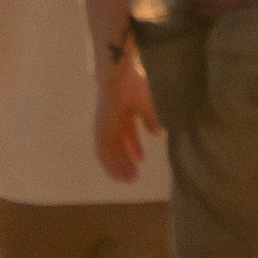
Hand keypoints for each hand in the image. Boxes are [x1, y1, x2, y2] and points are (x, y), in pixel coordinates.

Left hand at [94, 54, 152, 184]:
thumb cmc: (136, 86)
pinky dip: (108, 164)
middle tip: (135, 177)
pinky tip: (116, 174)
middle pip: (118, 146)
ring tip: (129, 180)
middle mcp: (113, 120)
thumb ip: (152, 119)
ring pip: (110, 151)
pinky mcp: (99, 130)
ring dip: (118, 166)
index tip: (141, 161)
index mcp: (125, 112)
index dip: (135, 148)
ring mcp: (105, 125)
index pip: (128, 135)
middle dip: (127, 161)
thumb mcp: (149, 105)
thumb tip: (158, 133)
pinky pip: (101, 152)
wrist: (119, 78)